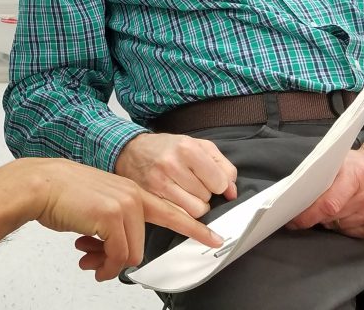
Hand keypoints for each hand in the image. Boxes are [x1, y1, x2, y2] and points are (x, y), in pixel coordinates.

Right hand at [16, 158, 223, 280]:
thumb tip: (119, 251)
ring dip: (108, 264)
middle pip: (142, 244)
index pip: (172, 211)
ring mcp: (124, 204)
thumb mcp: (100, 203)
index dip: (194, 228)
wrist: (41, 184)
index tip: (214, 238)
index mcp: (133, 191)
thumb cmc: (64, 194)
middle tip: (97, 260)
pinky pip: (117, 255)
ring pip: (130, 253)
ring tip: (89, 258)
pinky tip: (88, 260)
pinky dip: (104, 265)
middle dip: (119, 259)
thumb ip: (117, 221)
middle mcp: (133, 196)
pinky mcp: (111, 216)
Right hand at [115, 133, 237, 217]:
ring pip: (195, 211)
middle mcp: (172, 165)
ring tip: (185, 193)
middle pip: (206, 198)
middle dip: (205, 194)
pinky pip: (179, 218)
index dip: (218, 184)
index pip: (218, 182)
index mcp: (187, 148)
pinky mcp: (150, 198)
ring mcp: (159, 183)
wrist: (131, 150)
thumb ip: (222, 166)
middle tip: (193, 184)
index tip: (210, 180)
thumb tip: (232, 192)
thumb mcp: (198, 145)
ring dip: (195, 206)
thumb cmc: (169, 148)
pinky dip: (183, 213)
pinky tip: (178, 202)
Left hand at [287, 136, 363, 238]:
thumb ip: (319, 174)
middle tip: (305, 211)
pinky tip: (347, 213)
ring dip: (330, 220)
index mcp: (358, 174)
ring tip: (334, 205)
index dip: (308, 214)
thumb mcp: (338, 159)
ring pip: (339, 226)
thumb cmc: (358, 164)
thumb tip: (294, 195)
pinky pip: (352, 234)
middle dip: (315, 216)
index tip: (293, 219)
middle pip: (332, 217)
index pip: (329, 204)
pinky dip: (343, 226)